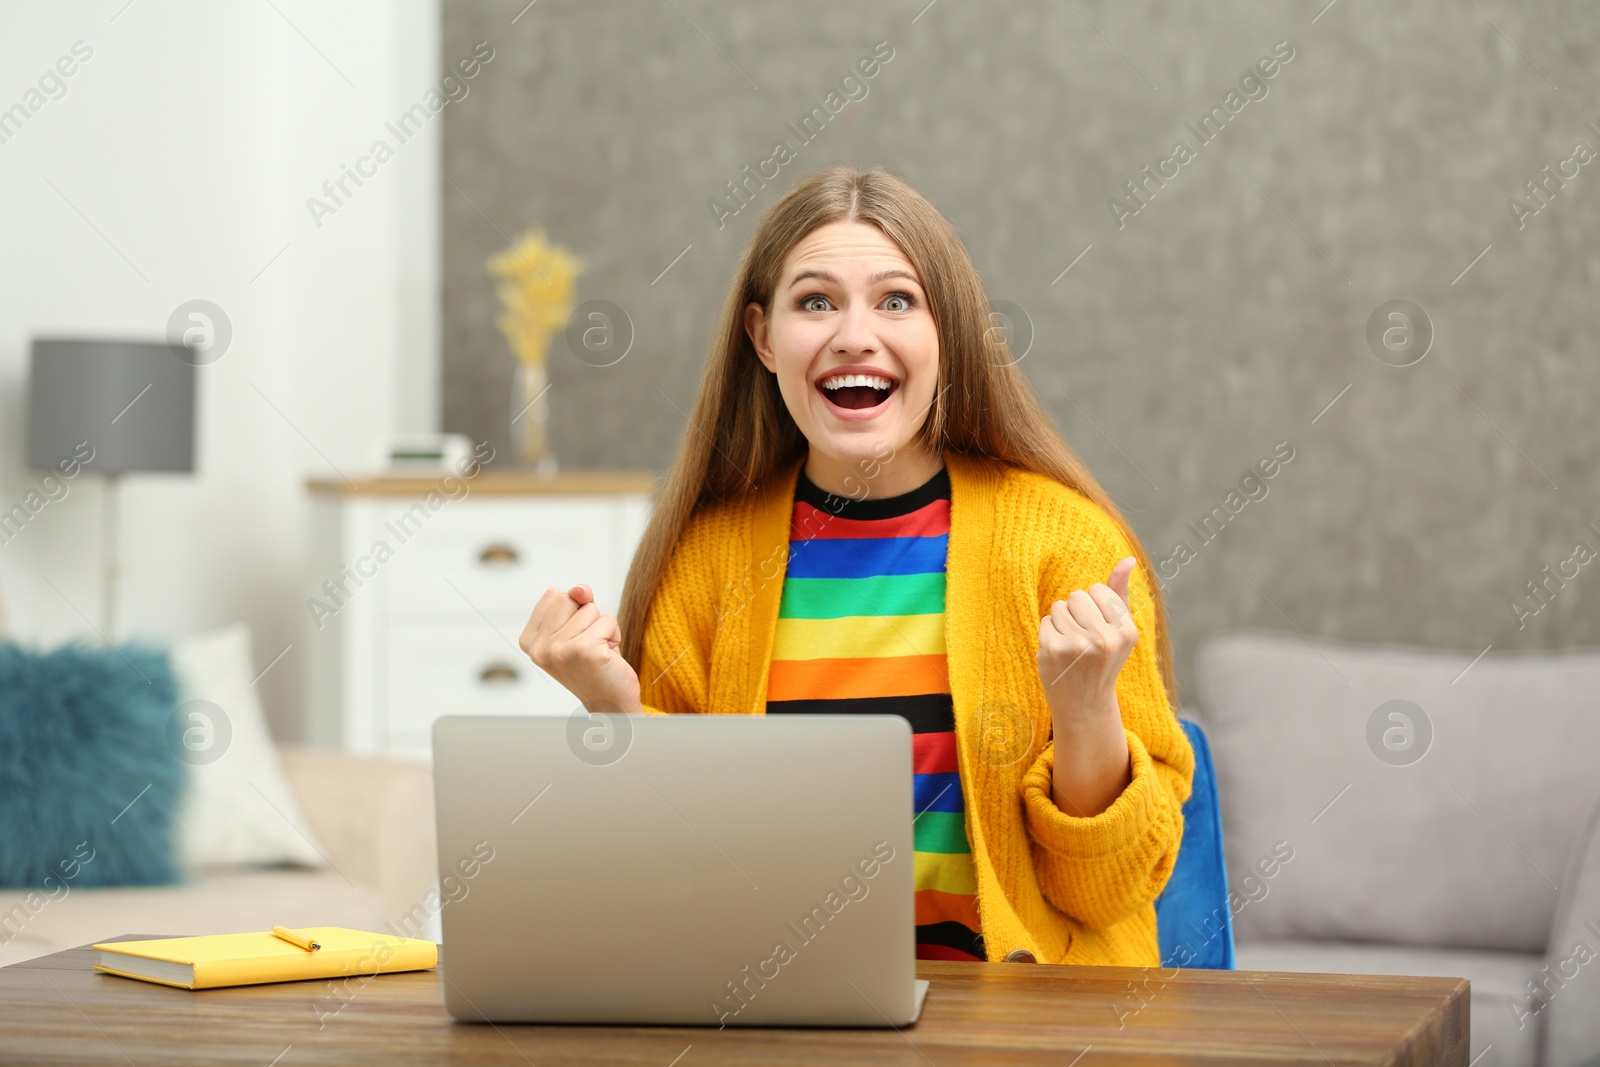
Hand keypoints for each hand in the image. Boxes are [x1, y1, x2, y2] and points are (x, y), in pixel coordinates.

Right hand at [520, 584, 641, 713]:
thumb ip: (575, 601)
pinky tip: (607, 657)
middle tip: (589, 645)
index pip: (554, 595)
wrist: (610, 704)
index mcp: (529, 640)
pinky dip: (614, 635)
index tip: (575, 638)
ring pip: (591, 609)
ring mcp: (559, 649)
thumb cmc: (594, 664)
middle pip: (569, 598)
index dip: (573, 611)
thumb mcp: (578, 626)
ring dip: (602, 629)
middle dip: (587, 616)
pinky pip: (608, 620)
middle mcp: (539, 647)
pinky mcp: (584, 650)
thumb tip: (580, 588)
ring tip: (598, 653)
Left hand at [1036, 557, 1138, 725]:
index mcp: (1126, 632)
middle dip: (1076, 612)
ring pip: (1059, 606)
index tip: (1098, 630)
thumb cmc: (1102, 661)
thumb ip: (1120, 593)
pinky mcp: (1053, 650)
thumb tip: (1127, 559)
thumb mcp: (1119, 630)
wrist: (1084, 704)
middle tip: (1083, 639)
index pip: (1098, 590)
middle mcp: (1104, 639)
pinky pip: (1045, 621)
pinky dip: (1049, 633)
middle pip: (1077, 595)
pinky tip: (1059, 653)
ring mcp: (1077, 645)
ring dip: (1061, 622)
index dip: (1094, 606)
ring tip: (1071, 646)